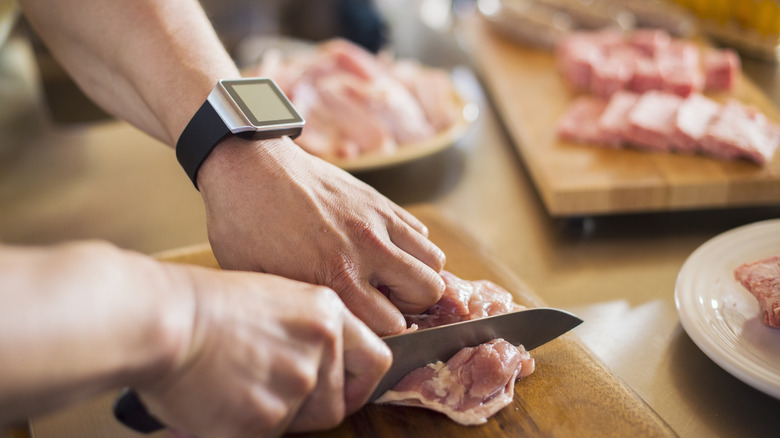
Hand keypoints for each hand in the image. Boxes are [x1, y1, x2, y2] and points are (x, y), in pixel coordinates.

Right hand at [137, 265, 390, 436]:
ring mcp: (295, 385)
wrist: (163, 319)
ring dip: (275, 416)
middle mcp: (320, 349)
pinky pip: (266, 435)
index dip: (364, 384)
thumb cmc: (206, 304)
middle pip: (337, 404)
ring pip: (301, 424)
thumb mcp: (276, 297)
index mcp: (326, 314)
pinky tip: (222, 399)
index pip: (377, 361)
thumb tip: (324, 362)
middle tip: (272, 391)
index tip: (348, 392)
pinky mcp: (264, 419)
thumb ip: (309, 331)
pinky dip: (244, 427)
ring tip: (239, 386)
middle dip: (310, 408)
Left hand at [196, 136, 445, 334]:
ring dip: (417, 275)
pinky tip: (383, 251)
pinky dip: (412, 247)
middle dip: (410, 306)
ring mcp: (378, 220)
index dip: (379, 333)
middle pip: (428, 291)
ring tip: (387, 278)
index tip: (364, 328)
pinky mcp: (379, 200)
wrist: (248, 165)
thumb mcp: (261, 279)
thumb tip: (329, 329)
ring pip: (434, 259)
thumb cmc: (244, 225)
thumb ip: (304, 306)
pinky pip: (420, 231)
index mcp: (336, 276)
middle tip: (382, 303)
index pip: (391, 324)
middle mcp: (367, 248)